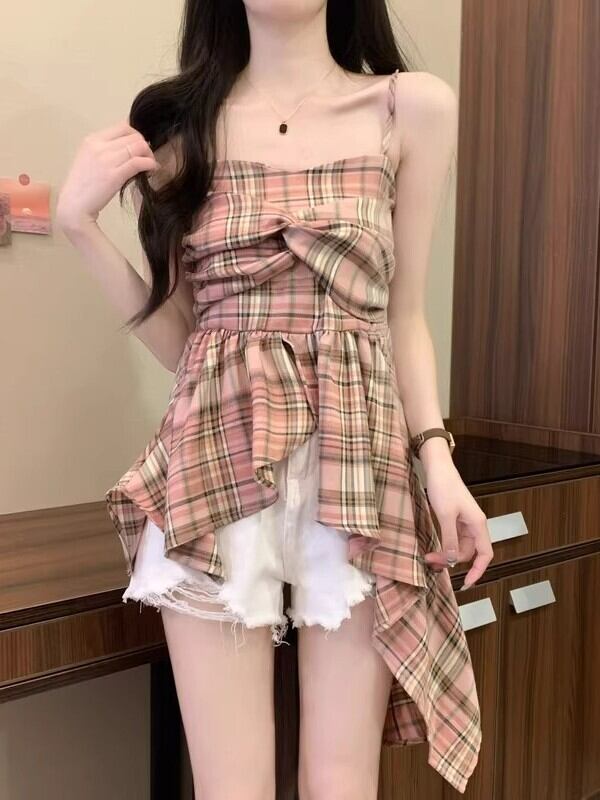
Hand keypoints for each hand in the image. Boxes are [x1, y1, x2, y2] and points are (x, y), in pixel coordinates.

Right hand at [56, 119, 157, 230]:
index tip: (139, 148)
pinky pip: (139, 162)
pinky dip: (150, 164)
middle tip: (148, 158)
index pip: (122, 127)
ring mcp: (106, 160)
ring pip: (139, 146)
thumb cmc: (83, 186)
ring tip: (151, 165)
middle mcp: (98, 146)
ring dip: (150, 155)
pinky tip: (152, 170)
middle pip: (133, 136)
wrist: (74, 205)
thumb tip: (129, 146)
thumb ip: (106, 150)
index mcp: (92, 140)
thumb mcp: (90, 160)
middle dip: (145, 146)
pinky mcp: (114, 175)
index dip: (136, 136)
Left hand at [422, 461, 492, 589]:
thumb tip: (454, 560)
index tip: (466, 584)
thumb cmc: (444, 486)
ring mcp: (465, 522)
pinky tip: (435, 549)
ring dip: (447, 554)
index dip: (478, 571)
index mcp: (478, 524)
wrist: (437, 467)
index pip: (485, 554)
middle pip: (469, 553)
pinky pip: (453, 538)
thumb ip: (450, 538)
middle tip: (431, 562)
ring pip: (460, 547)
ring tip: (429, 557)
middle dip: (452, 561)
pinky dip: (445, 545)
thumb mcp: (445, 515)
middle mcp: (474, 524)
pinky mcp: (455, 518)